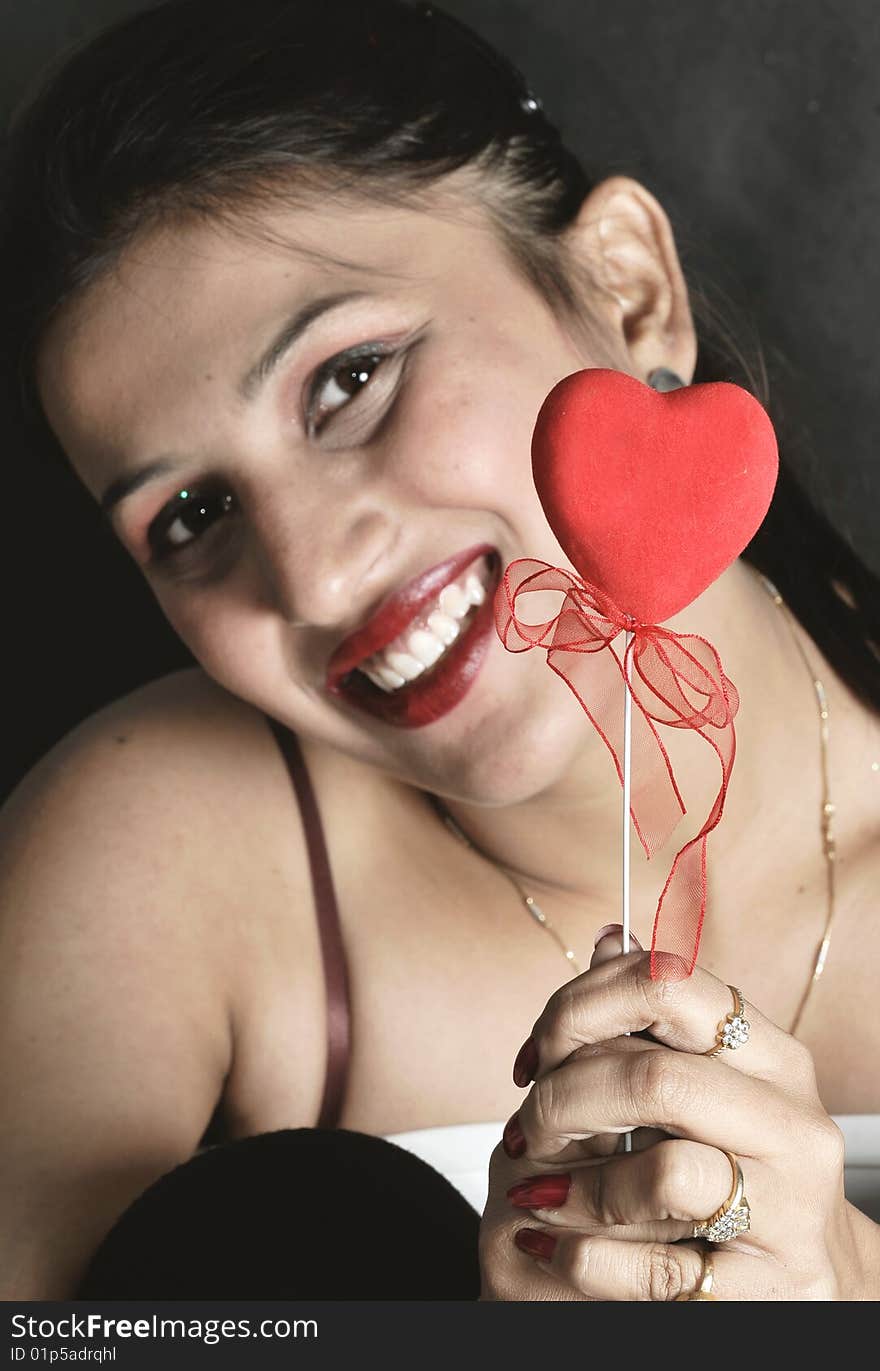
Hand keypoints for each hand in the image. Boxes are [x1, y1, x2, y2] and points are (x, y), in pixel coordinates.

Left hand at [479, 930, 879, 1300]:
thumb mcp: (697, 1085)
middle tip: (527, 1129)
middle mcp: (791, 1124)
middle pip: (654, 1078)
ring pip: (663, 1174)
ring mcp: (788, 1211)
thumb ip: (647, 1020)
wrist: (808, 1287)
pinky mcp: (767, 1290)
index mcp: (772, 1057)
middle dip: (563, 1100)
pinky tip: (554, 1245)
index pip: (668, 985)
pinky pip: (655, 1270)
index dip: (580, 1008)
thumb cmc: (737, 1170)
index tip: (538, 1052)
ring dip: (576, 1186)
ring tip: (540, 1192)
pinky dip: (583, 1258)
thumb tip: (608, 935)